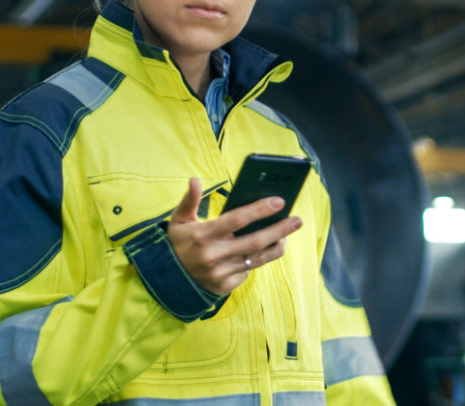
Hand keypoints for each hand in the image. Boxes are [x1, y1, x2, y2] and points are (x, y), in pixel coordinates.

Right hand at [166, 178, 302, 295]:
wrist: (167, 279)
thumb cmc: (177, 243)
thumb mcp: (178, 220)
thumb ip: (189, 200)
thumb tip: (194, 179)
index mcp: (204, 234)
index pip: (237, 219)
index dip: (260, 210)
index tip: (279, 201)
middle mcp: (214, 254)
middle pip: (255, 241)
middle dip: (280, 229)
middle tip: (297, 220)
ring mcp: (221, 273)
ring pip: (257, 259)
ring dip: (276, 246)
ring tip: (287, 236)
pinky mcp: (225, 286)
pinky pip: (247, 271)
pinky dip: (256, 261)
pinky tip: (261, 251)